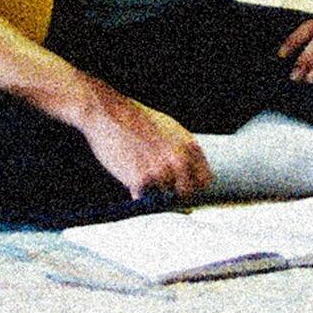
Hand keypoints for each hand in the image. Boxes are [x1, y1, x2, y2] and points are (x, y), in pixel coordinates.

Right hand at [73, 89, 210, 204]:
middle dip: (174, 194)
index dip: (193, 187)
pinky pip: (143, 199)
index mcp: (190, 146)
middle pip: (186, 195)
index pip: (204, 181)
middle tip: (158, 186)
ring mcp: (161, 171)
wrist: (108, 112)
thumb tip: (190, 176)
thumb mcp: (169, 128)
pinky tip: (129, 172)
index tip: (181, 188)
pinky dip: (136, 193)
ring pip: (163, 198)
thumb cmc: (136, 119)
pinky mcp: (141, 180)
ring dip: (152, 192)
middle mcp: (179, 160)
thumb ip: (181, 151)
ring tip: (138, 169)